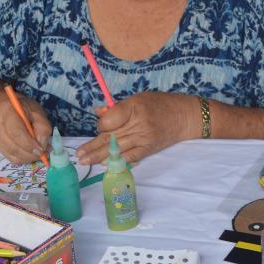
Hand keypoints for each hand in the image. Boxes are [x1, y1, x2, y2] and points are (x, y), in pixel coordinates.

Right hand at [0, 96, 51, 163]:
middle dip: (29, 154)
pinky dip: (21, 158)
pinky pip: (9, 157)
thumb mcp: (38, 112)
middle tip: (42, 154)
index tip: (41, 150)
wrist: (6, 107)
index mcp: (7, 112)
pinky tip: (29, 153)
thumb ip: (42, 127)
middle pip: (12, 146)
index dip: (29, 144)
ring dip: (26, 158)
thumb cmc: (24, 109)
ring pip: (10, 154)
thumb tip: (42, 146)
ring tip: (37, 153)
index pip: (15, 133)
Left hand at [76, 92, 195, 164]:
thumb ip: (119, 108)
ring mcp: (144, 138)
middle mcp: (139, 123)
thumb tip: (99, 112)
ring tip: (85, 161)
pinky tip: (105, 164)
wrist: (185, 116)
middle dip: (92, 146)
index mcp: (135, 107)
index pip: (110, 120)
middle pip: (110, 137)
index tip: (101, 126)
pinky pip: (130, 157)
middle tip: (78, 155)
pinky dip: (117, 161)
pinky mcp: (149, 149)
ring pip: (117, 149)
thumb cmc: (161, 104)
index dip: (102, 124)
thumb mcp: (139, 98)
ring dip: (99, 156)